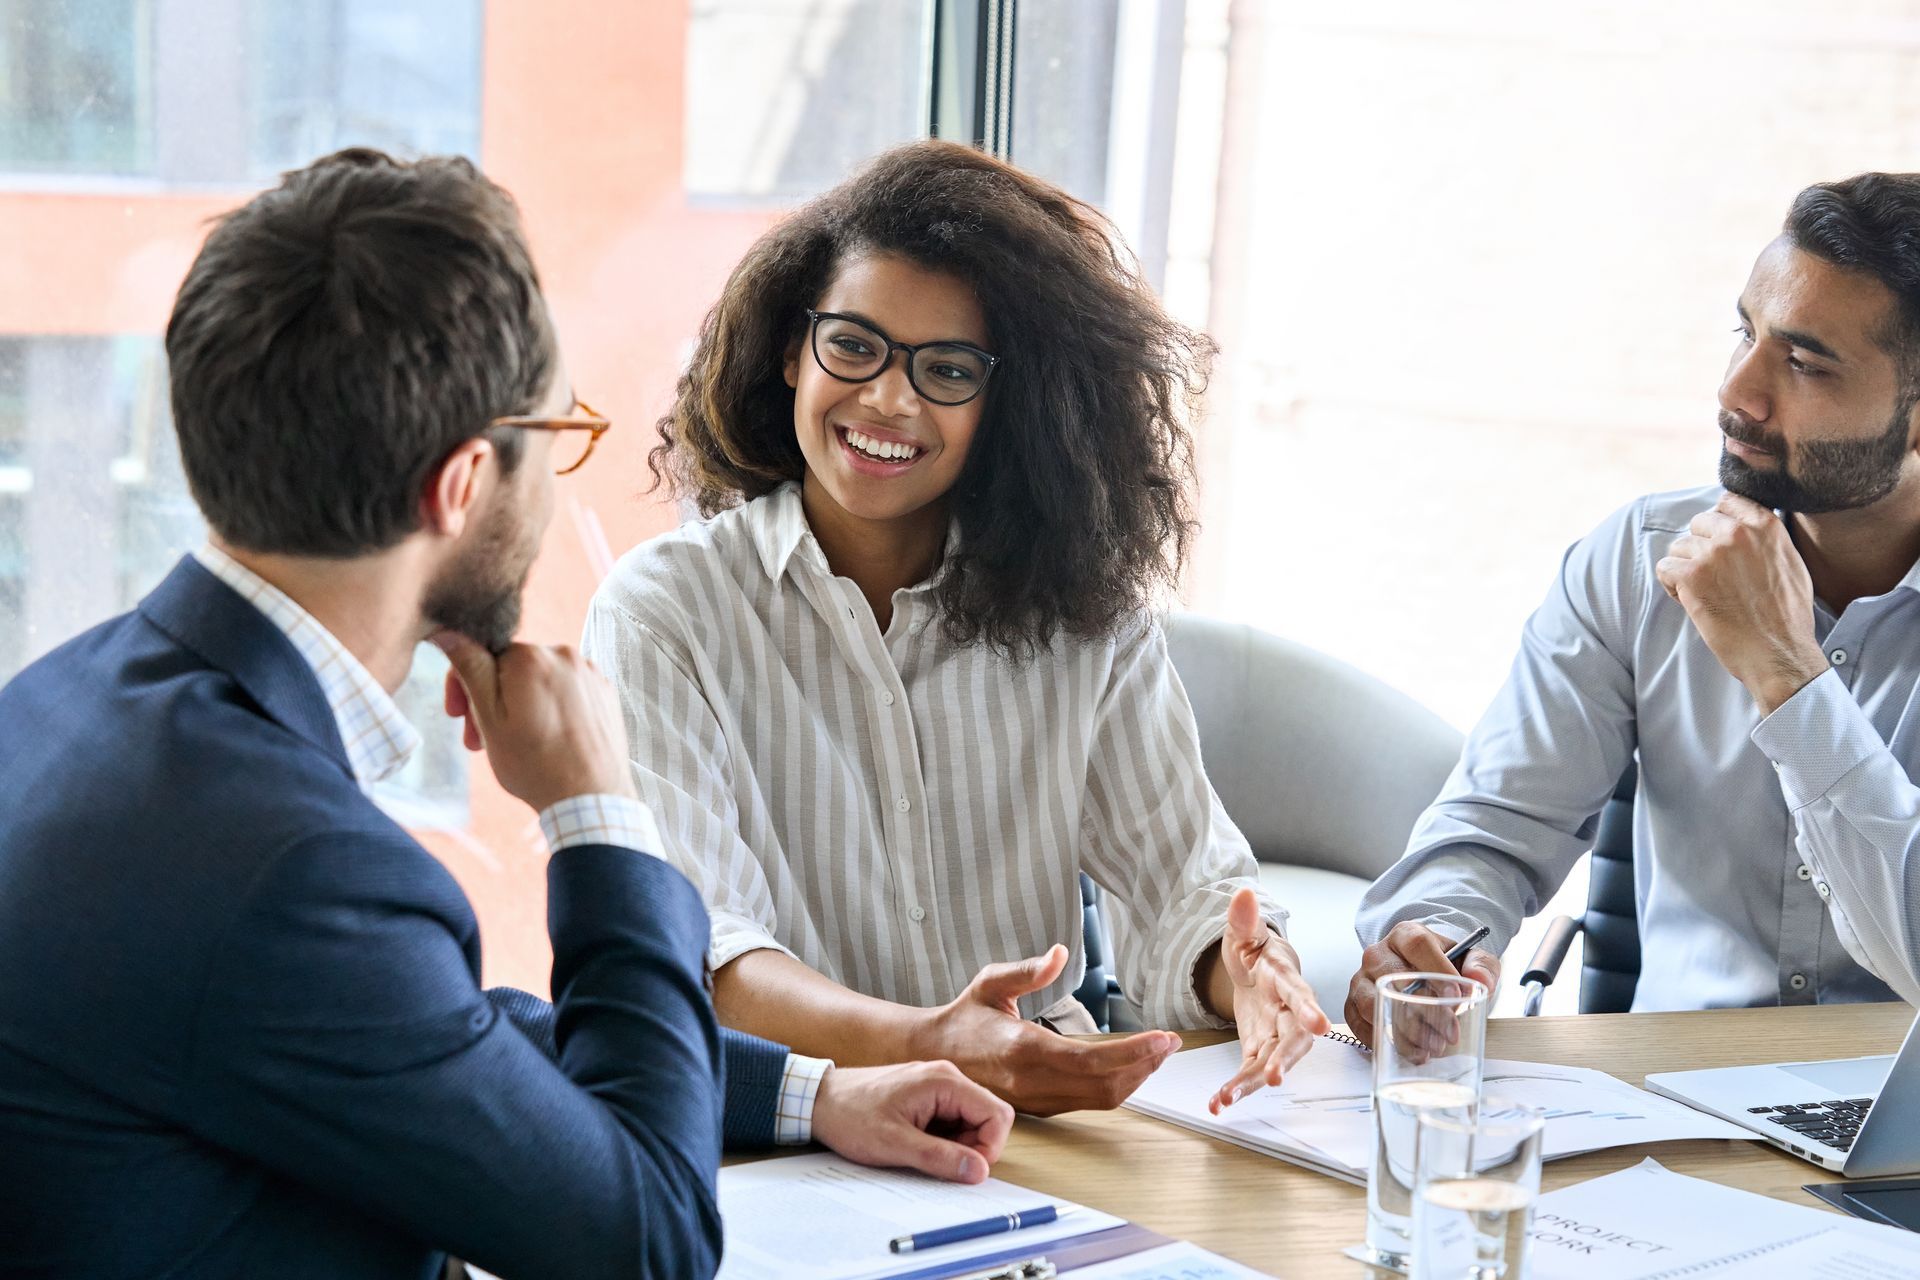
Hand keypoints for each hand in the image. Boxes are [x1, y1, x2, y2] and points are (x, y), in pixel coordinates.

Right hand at [433, 630, 636, 812]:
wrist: (592, 800)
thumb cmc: (536, 766)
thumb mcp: (489, 719)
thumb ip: (470, 669)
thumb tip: (449, 631)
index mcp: (531, 657)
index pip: (483, 654)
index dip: (464, 685)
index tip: (458, 715)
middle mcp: (565, 655)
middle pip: (511, 668)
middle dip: (491, 700)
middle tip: (479, 740)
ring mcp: (590, 673)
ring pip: (538, 680)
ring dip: (520, 705)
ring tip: (515, 744)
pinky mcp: (605, 692)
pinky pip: (566, 690)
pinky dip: (549, 708)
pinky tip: (546, 739)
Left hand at [810, 1061, 1014, 1183]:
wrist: (819, 1100)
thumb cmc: (850, 1115)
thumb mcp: (895, 1144)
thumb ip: (940, 1158)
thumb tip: (979, 1171)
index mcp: (944, 1082)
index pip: (997, 1114)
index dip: (990, 1147)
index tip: (968, 1170)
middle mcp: (946, 1078)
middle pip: (987, 1118)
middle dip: (972, 1148)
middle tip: (941, 1164)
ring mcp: (936, 1086)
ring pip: (970, 1123)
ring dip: (955, 1146)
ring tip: (920, 1153)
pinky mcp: (927, 1097)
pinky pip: (951, 1122)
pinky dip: (942, 1140)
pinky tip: (916, 1146)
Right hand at [919, 944, 1181, 1115]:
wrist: (933, 1057)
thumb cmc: (964, 1017)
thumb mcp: (989, 983)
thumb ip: (1025, 970)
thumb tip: (1059, 954)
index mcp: (1023, 1049)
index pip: (1091, 1059)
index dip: (1134, 1052)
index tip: (1164, 1038)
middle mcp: (1033, 1081)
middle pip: (1105, 1085)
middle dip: (1145, 1065)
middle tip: (1169, 1043)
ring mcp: (1037, 1099)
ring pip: (1101, 1098)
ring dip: (1135, 1077)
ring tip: (1156, 1053)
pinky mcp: (1040, 1106)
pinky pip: (1088, 1101)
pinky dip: (1116, 1085)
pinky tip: (1129, 1065)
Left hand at [1207, 889, 1330, 1111]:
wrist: (1259, 972)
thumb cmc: (1258, 952)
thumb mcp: (1246, 933)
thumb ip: (1244, 920)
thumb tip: (1243, 894)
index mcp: (1286, 981)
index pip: (1301, 995)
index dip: (1310, 1010)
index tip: (1319, 1026)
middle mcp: (1288, 1013)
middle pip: (1293, 1039)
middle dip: (1285, 1058)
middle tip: (1274, 1077)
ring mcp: (1275, 1034)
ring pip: (1271, 1062)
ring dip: (1252, 1082)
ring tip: (1227, 1098)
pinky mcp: (1259, 1049)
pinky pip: (1251, 1072)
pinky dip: (1236, 1088)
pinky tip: (1217, 1103)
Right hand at [1344, 921, 1499, 1049]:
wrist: (1421, 970)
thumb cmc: (1444, 965)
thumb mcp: (1470, 958)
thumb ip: (1482, 965)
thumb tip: (1479, 981)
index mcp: (1406, 935)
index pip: (1418, 946)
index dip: (1437, 970)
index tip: (1457, 996)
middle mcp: (1378, 954)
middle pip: (1394, 979)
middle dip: (1425, 1011)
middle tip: (1450, 1034)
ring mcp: (1362, 978)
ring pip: (1374, 1004)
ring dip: (1403, 1031)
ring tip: (1431, 1048)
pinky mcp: (1353, 1002)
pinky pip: (1358, 1022)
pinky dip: (1382, 1040)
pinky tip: (1410, 1051)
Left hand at [1654, 493, 1828, 714]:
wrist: (1778, 651)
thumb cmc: (1787, 614)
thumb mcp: (1790, 562)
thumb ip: (1766, 538)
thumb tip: (1745, 523)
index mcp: (1766, 525)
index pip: (1727, 501)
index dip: (1718, 523)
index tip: (1720, 542)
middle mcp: (1738, 532)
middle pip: (1699, 523)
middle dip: (1700, 547)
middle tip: (1713, 576)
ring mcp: (1713, 552)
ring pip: (1679, 547)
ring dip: (1685, 569)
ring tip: (1706, 592)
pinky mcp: (1691, 575)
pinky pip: (1664, 567)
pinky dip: (1672, 585)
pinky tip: (1691, 600)